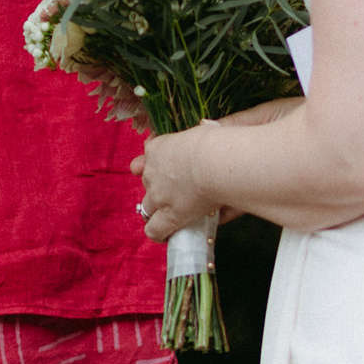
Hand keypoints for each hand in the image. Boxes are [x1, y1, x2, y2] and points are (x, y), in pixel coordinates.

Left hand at [133, 125, 215, 244]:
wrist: (216, 161)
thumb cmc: (217, 142)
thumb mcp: (207, 129)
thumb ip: (203, 132)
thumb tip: (207, 129)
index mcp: (158, 148)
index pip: (150, 155)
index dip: (159, 163)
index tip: (171, 166)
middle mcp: (152, 171)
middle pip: (146, 182)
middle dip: (158, 187)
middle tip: (179, 190)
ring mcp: (157, 194)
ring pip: (147, 207)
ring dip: (157, 210)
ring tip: (174, 213)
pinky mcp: (168, 215)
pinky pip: (154, 229)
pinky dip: (158, 233)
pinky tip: (167, 235)